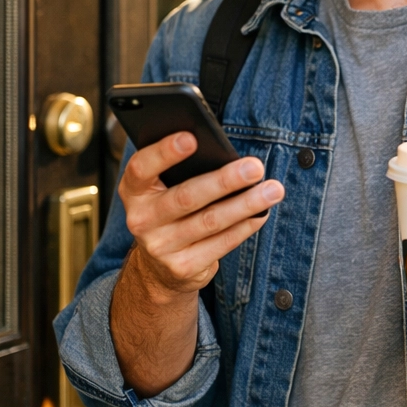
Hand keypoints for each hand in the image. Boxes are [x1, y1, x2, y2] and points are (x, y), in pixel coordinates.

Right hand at [119, 132, 284, 302]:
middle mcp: (142, 219)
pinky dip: (245, 226)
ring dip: (246, 204)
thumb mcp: (161, 189)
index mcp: (133, 191)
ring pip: (210, 221)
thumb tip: (223, 154)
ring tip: (272, 190)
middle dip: (225, 180)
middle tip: (254, 167)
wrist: (157, 268)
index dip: (164, 152)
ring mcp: (161, 247)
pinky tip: (261, 213)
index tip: (192, 138)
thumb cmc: (168, 211)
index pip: (142, 168)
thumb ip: (180, 171)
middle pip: (186, 197)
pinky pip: (221, 243)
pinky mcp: (183, 267)